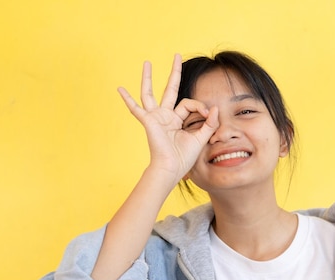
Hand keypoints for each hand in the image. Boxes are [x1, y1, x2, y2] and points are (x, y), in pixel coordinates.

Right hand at [118, 54, 218, 184]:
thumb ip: (209, 123)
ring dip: (148, 78)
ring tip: (147, 63)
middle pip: (170, 89)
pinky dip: (127, 99)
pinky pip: (136, 109)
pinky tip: (119, 88)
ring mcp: (155, 118)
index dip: (200, 106)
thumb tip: (215, 107)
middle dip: (174, 73)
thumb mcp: (201, 138)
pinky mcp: (148, 121)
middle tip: (176, 56)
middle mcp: (165, 116)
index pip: (189, 104)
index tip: (208, 114)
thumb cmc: (184, 158)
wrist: (172, 168)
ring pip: (150, 93)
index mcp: (177, 120)